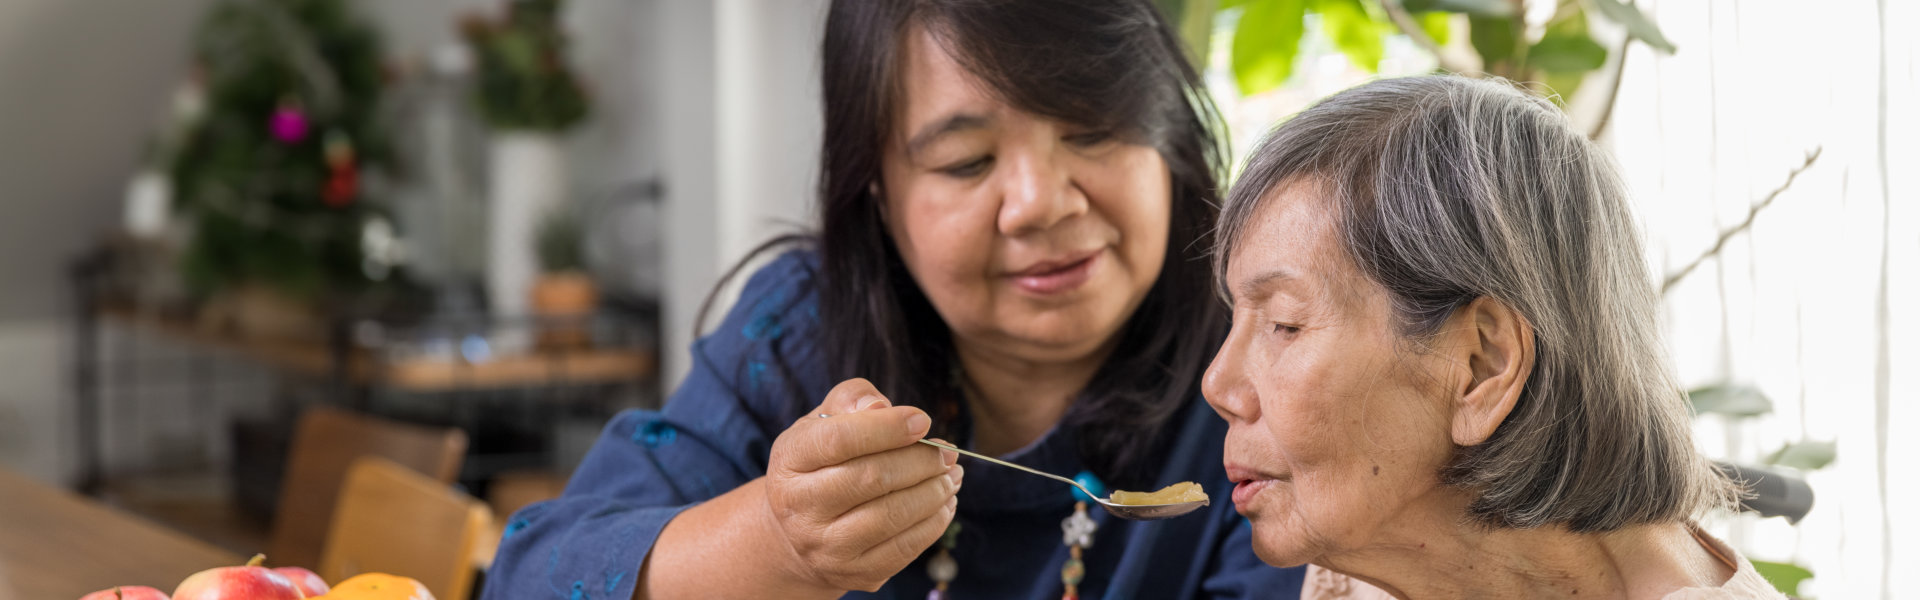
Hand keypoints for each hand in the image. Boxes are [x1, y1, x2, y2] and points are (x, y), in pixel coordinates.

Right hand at [762, 378, 962, 591]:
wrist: (800, 532)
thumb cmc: (822, 463)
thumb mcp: (823, 422)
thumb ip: (851, 400)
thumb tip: (880, 408)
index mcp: (790, 461)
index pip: (839, 440)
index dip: (888, 428)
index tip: (923, 421)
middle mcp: (799, 507)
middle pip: (872, 478)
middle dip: (921, 461)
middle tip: (948, 452)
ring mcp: (826, 546)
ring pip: (892, 515)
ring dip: (934, 491)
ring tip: (953, 474)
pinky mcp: (855, 573)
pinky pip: (905, 547)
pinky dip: (934, 521)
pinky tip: (945, 501)